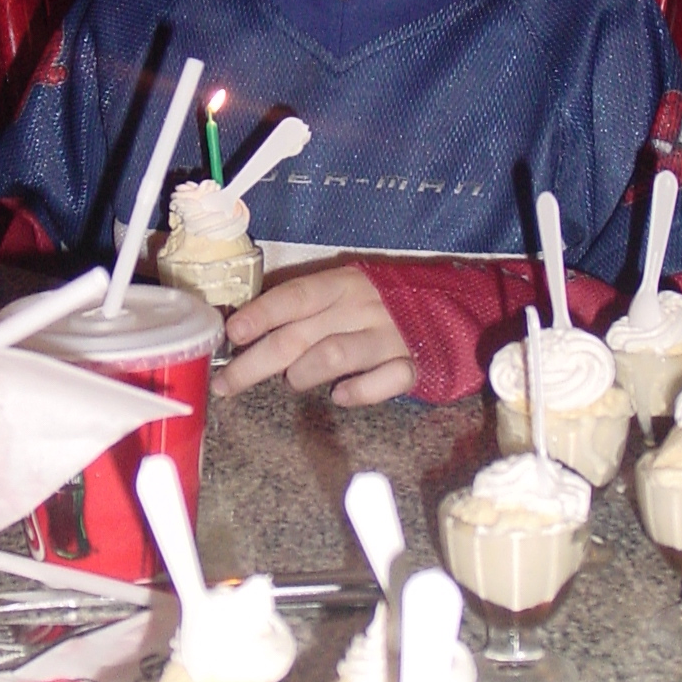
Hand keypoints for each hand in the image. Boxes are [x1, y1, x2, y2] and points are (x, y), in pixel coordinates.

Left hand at [212, 264, 416, 406]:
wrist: (456, 310)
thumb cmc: (384, 303)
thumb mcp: (347, 292)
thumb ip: (308, 309)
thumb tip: (250, 331)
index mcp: (343, 284)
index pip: (294, 297)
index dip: (261, 314)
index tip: (231, 333)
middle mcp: (363, 308)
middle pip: (300, 335)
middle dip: (256, 362)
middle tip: (225, 384)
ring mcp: (390, 337)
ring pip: (336, 355)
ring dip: (304, 372)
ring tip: (293, 381)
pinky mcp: (415, 365)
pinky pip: (385, 381)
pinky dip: (359, 392)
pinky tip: (340, 396)